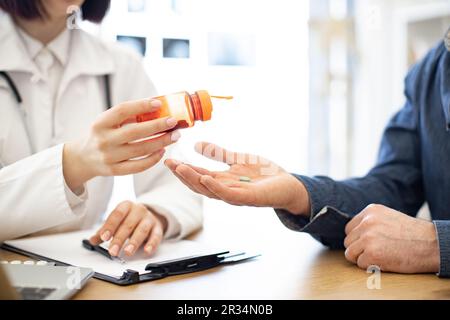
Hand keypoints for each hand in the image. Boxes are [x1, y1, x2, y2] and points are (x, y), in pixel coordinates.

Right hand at [63, 98, 180, 190]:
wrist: (83, 158)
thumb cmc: (102, 134)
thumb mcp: (107, 121)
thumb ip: (128, 115)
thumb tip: (158, 107)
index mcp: (100, 123)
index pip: (122, 111)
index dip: (141, 106)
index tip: (158, 103)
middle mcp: (103, 140)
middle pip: (134, 132)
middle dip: (157, 125)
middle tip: (173, 122)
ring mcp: (109, 157)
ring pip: (140, 149)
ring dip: (161, 142)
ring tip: (174, 136)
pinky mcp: (115, 171)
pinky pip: (138, 166)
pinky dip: (153, 159)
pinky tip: (162, 150)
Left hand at [89, 201, 166, 256]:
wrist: (151, 215)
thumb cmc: (130, 219)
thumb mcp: (117, 222)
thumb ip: (104, 231)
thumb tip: (92, 241)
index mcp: (126, 206)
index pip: (117, 215)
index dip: (110, 226)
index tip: (104, 237)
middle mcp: (139, 210)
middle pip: (128, 224)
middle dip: (119, 239)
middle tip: (112, 251)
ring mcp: (149, 219)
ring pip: (142, 230)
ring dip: (134, 242)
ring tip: (127, 252)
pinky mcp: (158, 228)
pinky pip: (156, 236)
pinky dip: (152, 244)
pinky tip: (147, 250)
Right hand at [165, 142, 309, 214]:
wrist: (288, 184)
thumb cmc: (264, 174)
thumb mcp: (237, 159)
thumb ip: (218, 154)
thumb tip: (196, 144)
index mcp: (222, 181)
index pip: (198, 175)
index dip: (183, 169)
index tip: (169, 159)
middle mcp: (225, 190)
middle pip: (199, 185)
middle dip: (183, 175)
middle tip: (168, 163)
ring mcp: (236, 195)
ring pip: (210, 190)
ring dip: (194, 180)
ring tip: (181, 168)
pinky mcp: (249, 198)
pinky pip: (229, 194)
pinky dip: (216, 187)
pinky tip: (206, 177)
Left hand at [344, 204, 439, 273]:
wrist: (431, 244)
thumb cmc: (412, 234)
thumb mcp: (388, 217)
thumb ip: (370, 222)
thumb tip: (353, 234)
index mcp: (370, 211)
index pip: (349, 228)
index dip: (358, 239)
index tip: (370, 243)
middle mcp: (366, 222)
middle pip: (348, 241)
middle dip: (359, 249)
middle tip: (378, 251)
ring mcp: (367, 238)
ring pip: (350, 253)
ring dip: (363, 258)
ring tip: (381, 256)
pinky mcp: (371, 253)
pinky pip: (360, 264)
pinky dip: (371, 266)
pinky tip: (385, 261)